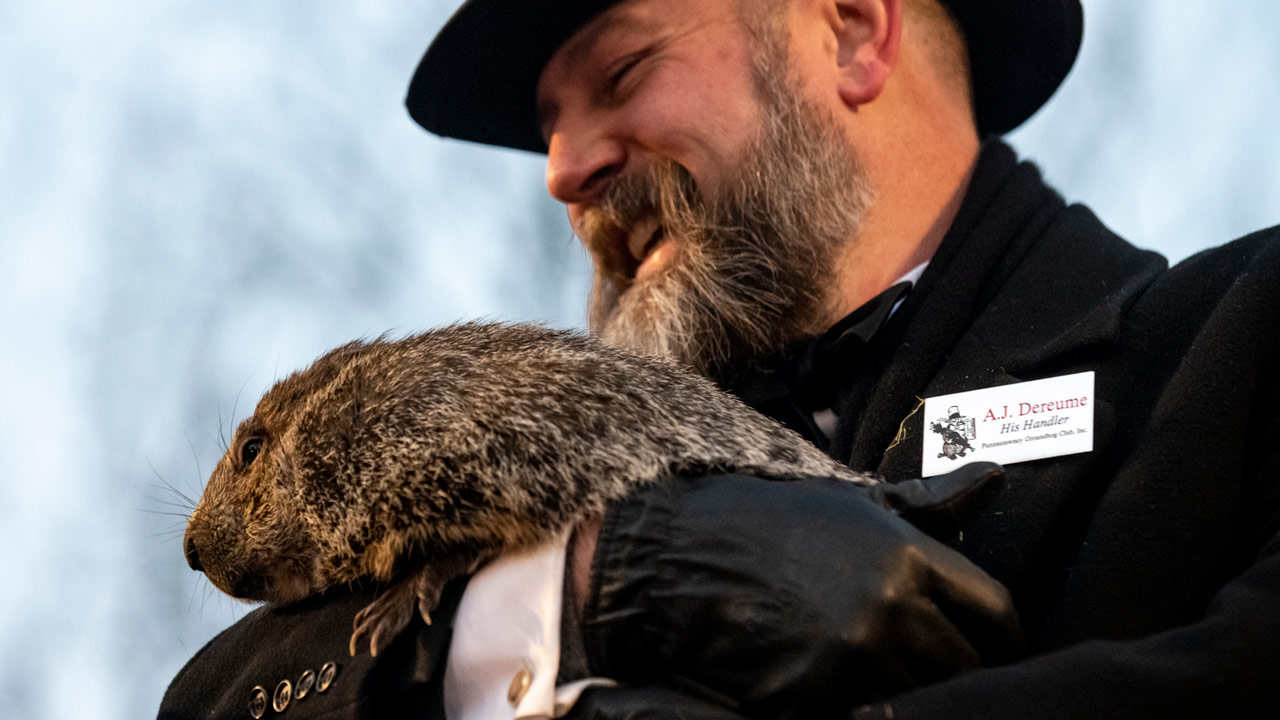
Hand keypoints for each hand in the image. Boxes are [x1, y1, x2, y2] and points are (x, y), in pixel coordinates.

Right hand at [573, 464, 1020, 718]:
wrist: (675, 550)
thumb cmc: (768, 521)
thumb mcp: (853, 503)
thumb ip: (929, 504)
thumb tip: (995, 477)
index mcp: (908, 556)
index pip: (995, 613)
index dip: (999, 637)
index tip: (988, 647)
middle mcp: (889, 608)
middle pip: (962, 664)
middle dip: (950, 665)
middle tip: (924, 660)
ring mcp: (849, 659)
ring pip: (915, 694)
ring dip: (901, 685)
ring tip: (871, 666)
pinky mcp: (809, 699)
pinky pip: (861, 715)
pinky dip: (853, 704)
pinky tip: (832, 681)